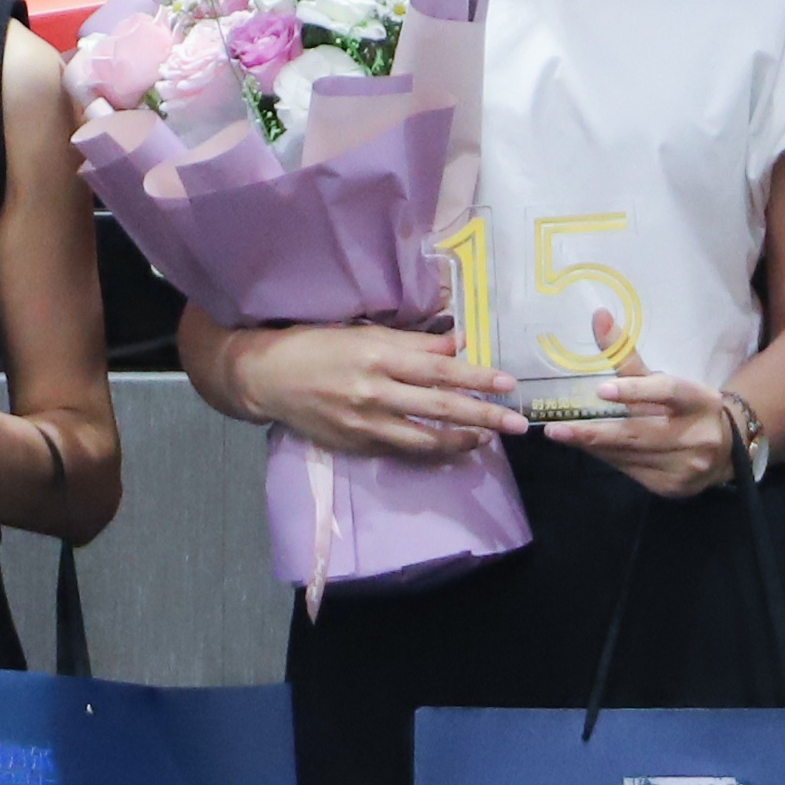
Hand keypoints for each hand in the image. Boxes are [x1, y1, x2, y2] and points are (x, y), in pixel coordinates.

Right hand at [224, 321, 519, 463]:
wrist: (268, 378)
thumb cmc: (317, 346)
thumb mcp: (363, 333)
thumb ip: (412, 342)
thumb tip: (458, 342)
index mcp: (378, 356)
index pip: (438, 369)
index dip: (476, 377)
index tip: (508, 383)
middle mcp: (375, 391)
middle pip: (440, 406)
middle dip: (483, 414)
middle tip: (516, 423)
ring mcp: (366, 424)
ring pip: (425, 437)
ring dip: (462, 439)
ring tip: (488, 438)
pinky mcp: (358, 445)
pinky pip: (403, 450)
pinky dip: (431, 451)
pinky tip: (452, 448)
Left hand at [532, 371, 747, 505]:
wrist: (727, 452)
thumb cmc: (688, 408)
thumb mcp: (665, 381)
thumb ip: (628, 354)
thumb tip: (598, 316)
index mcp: (700, 400)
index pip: (668, 392)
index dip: (635, 390)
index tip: (601, 390)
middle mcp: (697, 435)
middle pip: (639, 433)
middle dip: (594, 432)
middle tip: (556, 429)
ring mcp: (685, 466)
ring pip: (629, 454)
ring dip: (593, 445)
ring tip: (562, 434)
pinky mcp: (673, 487)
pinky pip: (630, 470)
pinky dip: (606, 457)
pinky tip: (587, 447)